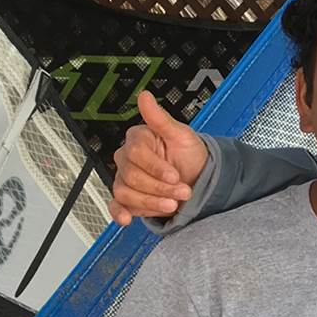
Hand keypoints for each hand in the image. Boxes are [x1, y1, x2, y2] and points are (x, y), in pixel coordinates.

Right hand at [111, 90, 207, 225]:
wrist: (199, 178)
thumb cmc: (190, 155)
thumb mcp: (182, 135)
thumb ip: (161, 118)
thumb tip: (145, 96)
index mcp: (138, 140)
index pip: (136, 154)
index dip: (156, 167)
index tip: (175, 175)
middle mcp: (127, 159)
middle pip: (131, 177)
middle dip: (160, 188)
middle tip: (183, 192)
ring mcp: (126, 179)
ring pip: (125, 193)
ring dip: (151, 202)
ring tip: (173, 204)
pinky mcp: (129, 198)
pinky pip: (116, 205)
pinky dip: (119, 213)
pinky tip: (127, 219)